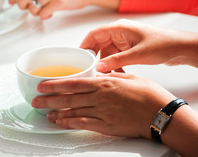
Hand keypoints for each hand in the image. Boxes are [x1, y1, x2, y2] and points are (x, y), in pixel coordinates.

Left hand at [31, 72, 174, 137]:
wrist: (161, 112)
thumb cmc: (148, 93)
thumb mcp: (129, 77)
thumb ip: (112, 75)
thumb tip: (103, 72)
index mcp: (104, 82)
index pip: (73, 82)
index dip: (55, 84)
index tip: (42, 85)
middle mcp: (100, 96)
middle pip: (68, 97)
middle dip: (49, 99)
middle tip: (36, 100)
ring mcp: (102, 112)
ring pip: (73, 111)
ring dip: (56, 112)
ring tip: (44, 113)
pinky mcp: (106, 125)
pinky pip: (83, 124)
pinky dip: (69, 123)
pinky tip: (60, 123)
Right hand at [80, 19, 186, 72]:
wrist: (181, 47)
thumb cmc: (163, 45)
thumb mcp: (138, 55)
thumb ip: (117, 61)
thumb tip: (98, 67)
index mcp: (120, 28)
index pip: (94, 34)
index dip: (84, 46)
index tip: (77, 59)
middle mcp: (120, 33)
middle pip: (99, 44)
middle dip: (94, 58)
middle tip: (90, 71)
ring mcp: (125, 41)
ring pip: (107, 52)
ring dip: (106, 64)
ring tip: (106, 76)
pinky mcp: (130, 48)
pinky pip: (116, 57)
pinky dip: (115, 65)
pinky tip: (119, 75)